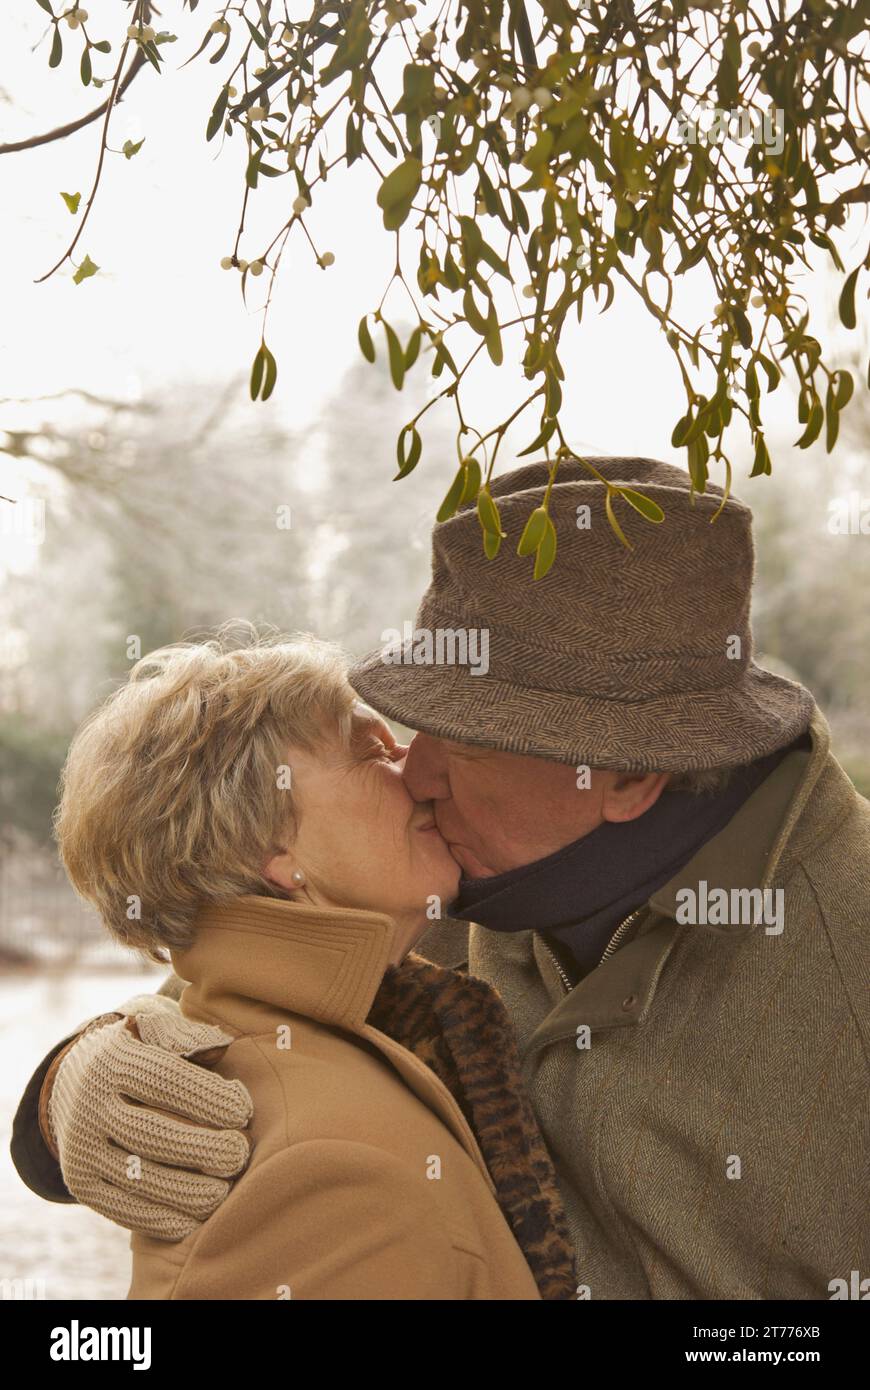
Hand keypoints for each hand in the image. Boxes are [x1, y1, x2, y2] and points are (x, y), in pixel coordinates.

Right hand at [46, 996, 251, 1239]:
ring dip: (185, 1190)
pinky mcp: (80, 1182)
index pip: (164, 1080)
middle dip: (200, 1148)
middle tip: (238, 1156)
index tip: (244, 1112)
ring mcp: (80, 1147)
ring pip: (135, 1177)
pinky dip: (159, 1218)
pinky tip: (193, 1219)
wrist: (79, 1078)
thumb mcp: (157, 1026)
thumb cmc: (141, 1048)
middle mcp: (89, 1104)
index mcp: (112, 1059)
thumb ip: (188, 1035)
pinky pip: (120, 1208)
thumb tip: (222, 1047)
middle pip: (149, 1133)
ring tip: (223, 1192)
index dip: (207, 1098)